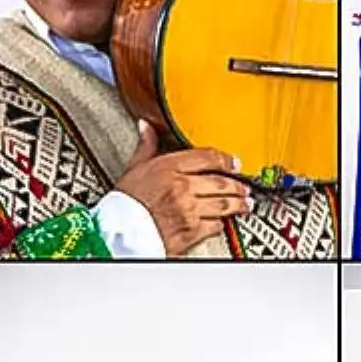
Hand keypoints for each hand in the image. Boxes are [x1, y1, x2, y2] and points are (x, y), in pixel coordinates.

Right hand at [115, 121, 255, 255]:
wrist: (116, 235)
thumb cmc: (123, 205)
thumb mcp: (132, 169)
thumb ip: (145, 147)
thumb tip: (146, 126)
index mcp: (169, 168)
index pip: (208, 157)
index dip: (226, 160)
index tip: (235, 163)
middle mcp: (182, 188)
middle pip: (221, 182)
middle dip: (237, 185)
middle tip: (245, 188)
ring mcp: (189, 210)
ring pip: (223, 204)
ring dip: (237, 205)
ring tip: (244, 205)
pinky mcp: (191, 232)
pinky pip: (215, 225)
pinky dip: (221, 224)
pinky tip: (223, 222)